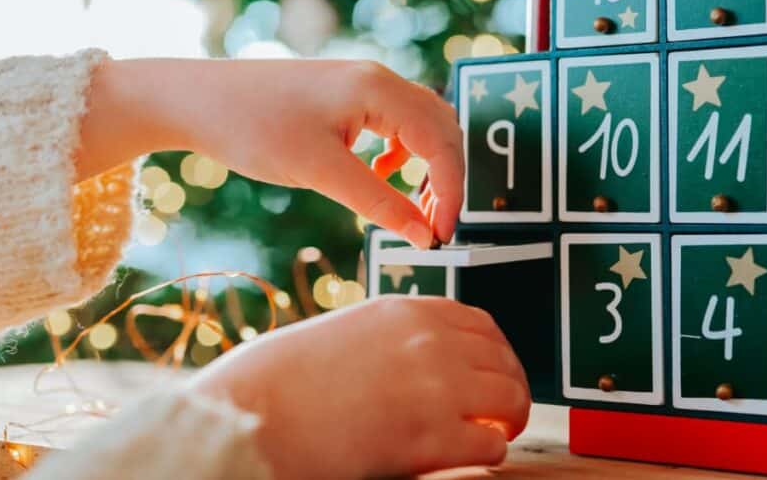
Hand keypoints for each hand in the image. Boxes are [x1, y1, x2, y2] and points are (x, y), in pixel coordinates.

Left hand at [78, 58, 463, 246]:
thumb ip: (378, 202)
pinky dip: (401, 152)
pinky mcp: (343, 93)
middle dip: (445, 178)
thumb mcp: (319, 172)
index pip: (440, 142)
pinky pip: (394, 121)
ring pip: (420, 123)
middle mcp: (377, 78)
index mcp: (378, 89)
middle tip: (434, 226)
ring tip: (414, 207)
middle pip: (441, 128)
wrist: (194, 98)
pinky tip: (378, 174)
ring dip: (427, 165)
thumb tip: (424, 236)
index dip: (450, 192)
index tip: (443, 235)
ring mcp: (360, 82)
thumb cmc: (252, 127)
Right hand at [191, 296, 530, 479]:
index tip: (496, 373)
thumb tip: (429, 362)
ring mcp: (436, 386)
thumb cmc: (285, 379)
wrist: (255, 414)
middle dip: (511, 387)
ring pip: (510, 398)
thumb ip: (394, 338)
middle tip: (506, 411)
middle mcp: (429, 340)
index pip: (481, 325)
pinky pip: (492, 443)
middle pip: (504, 361)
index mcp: (406, 312)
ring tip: (495, 433)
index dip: (497, 354)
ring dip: (509, 418)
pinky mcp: (433, 436)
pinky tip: (472, 455)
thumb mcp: (349, 333)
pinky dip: (489, 451)